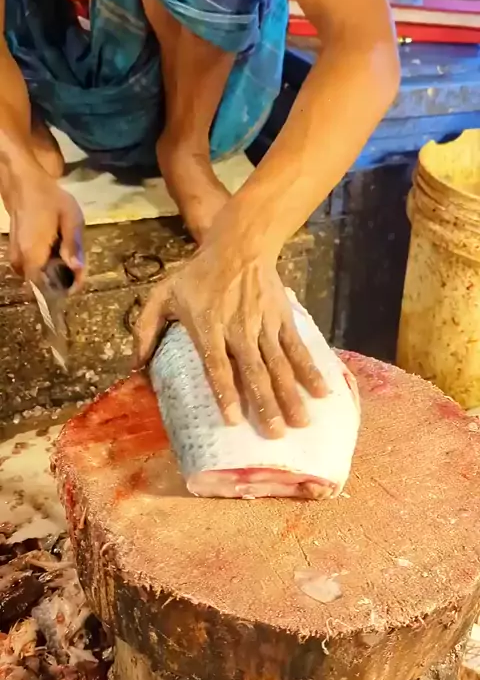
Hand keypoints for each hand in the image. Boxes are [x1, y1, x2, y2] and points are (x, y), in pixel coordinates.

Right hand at [7, 169, 83, 286]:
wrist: (24, 181)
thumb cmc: (49, 198)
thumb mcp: (70, 219)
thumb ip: (73, 246)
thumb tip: (77, 269)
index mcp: (33, 254)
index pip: (47, 288)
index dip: (65, 287)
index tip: (78, 278)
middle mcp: (20, 260)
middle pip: (43, 283)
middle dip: (62, 277)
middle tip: (76, 261)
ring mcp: (15, 256)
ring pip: (37, 275)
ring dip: (54, 269)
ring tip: (67, 251)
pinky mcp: (15, 250)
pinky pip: (32, 265)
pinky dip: (45, 261)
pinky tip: (55, 246)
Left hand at [135, 245, 328, 437]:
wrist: (239, 245)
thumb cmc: (197, 275)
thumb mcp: (163, 295)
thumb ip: (146, 329)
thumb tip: (135, 364)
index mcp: (209, 327)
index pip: (218, 365)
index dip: (226, 393)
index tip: (234, 420)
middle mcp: (239, 330)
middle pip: (254, 372)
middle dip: (266, 404)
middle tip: (275, 434)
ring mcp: (264, 325)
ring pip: (279, 365)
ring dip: (290, 395)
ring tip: (301, 423)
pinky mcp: (283, 319)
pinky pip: (297, 348)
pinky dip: (310, 370)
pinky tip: (321, 392)